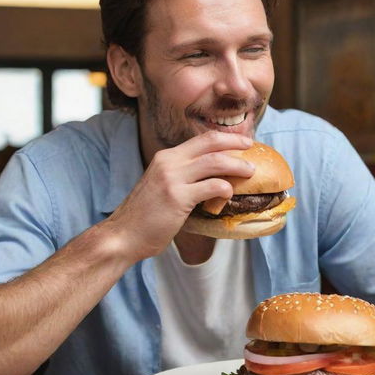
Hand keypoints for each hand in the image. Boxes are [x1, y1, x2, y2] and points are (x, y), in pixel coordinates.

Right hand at [104, 131, 253, 261]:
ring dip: (237, 165)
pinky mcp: (177, 197)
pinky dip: (225, 188)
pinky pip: (210, 186)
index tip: (241, 143)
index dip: (225, 139)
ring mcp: (172, 178)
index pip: (201, 140)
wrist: (123, 235)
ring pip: (214, 162)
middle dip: (235, 143)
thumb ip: (182, 177)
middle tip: (252, 147)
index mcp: (166, 157)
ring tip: (250, 172)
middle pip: (210, 143)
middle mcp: (169, 162)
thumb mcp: (161, 185)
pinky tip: (230, 193)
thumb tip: (211, 178)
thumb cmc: (145, 215)